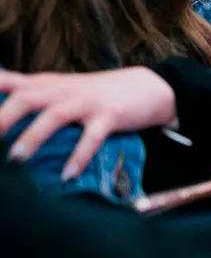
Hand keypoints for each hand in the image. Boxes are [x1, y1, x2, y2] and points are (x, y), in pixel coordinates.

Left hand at [0, 67, 174, 178]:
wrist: (149, 87)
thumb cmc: (95, 93)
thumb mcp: (59, 87)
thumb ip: (27, 92)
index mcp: (47, 84)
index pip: (8, 82)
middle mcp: (64, 90)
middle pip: (27, 98)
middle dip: (3, 117)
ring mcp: (88, 102)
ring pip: (55, 116)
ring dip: (33, 137)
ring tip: (16, 159)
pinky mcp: (110, 116)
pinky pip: (92, 137)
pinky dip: (79, 156)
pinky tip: (68, 175)